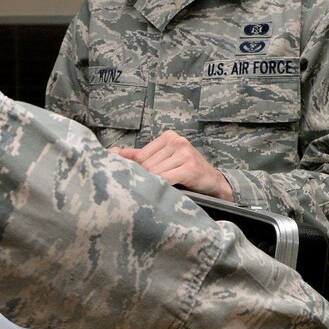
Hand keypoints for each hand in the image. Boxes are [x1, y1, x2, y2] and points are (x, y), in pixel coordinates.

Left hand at [111, 132, 234, 199]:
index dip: (139, 171)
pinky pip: (166, 179)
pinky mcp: (189, 168)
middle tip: (152, 188)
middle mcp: (177, 141)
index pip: (140, 156)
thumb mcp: (165, 159)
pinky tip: (166, 191)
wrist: (213, 182)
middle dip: (147, 179)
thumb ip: (141, 156)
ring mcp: (184, 153)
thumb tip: (115, 152)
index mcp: (168, 137)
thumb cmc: (186, 171)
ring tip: (160, 190)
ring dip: (155, 184)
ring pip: (155, 173)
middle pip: (146, 165)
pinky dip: (162, 187)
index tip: (143, 180)